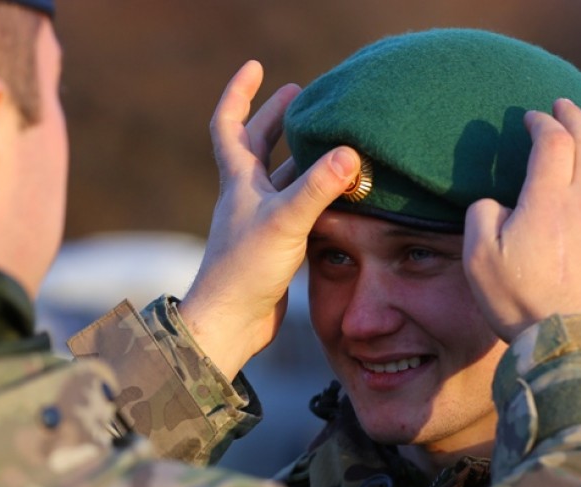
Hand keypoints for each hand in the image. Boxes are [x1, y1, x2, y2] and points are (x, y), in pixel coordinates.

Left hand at [180, 60, 359, 379]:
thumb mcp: (285, 222)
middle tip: (301, 94)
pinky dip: (317, 194)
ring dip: (302, 156)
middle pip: (258, 146)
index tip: (256, 68)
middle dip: (277, 119)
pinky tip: (339, 192)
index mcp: (239, 182)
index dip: (240, 94)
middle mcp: (247, 197)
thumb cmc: (245, 271)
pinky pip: (298, 209)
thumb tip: (350, 152)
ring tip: (330, 136)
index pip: (229, 125)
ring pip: (283, 178)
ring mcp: (261, 222)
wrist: (231, 324)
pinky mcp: (276, 247)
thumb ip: (318, 187)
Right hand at [463, 98, 580, 341]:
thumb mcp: (479, 261)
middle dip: (574, 118)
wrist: (580, 342)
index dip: (542, 123)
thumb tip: (495, 204)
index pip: (552, 142)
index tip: (531, 117)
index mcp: (549, 200)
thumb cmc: (523, 303)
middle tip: (564, 104)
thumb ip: (481, 218)